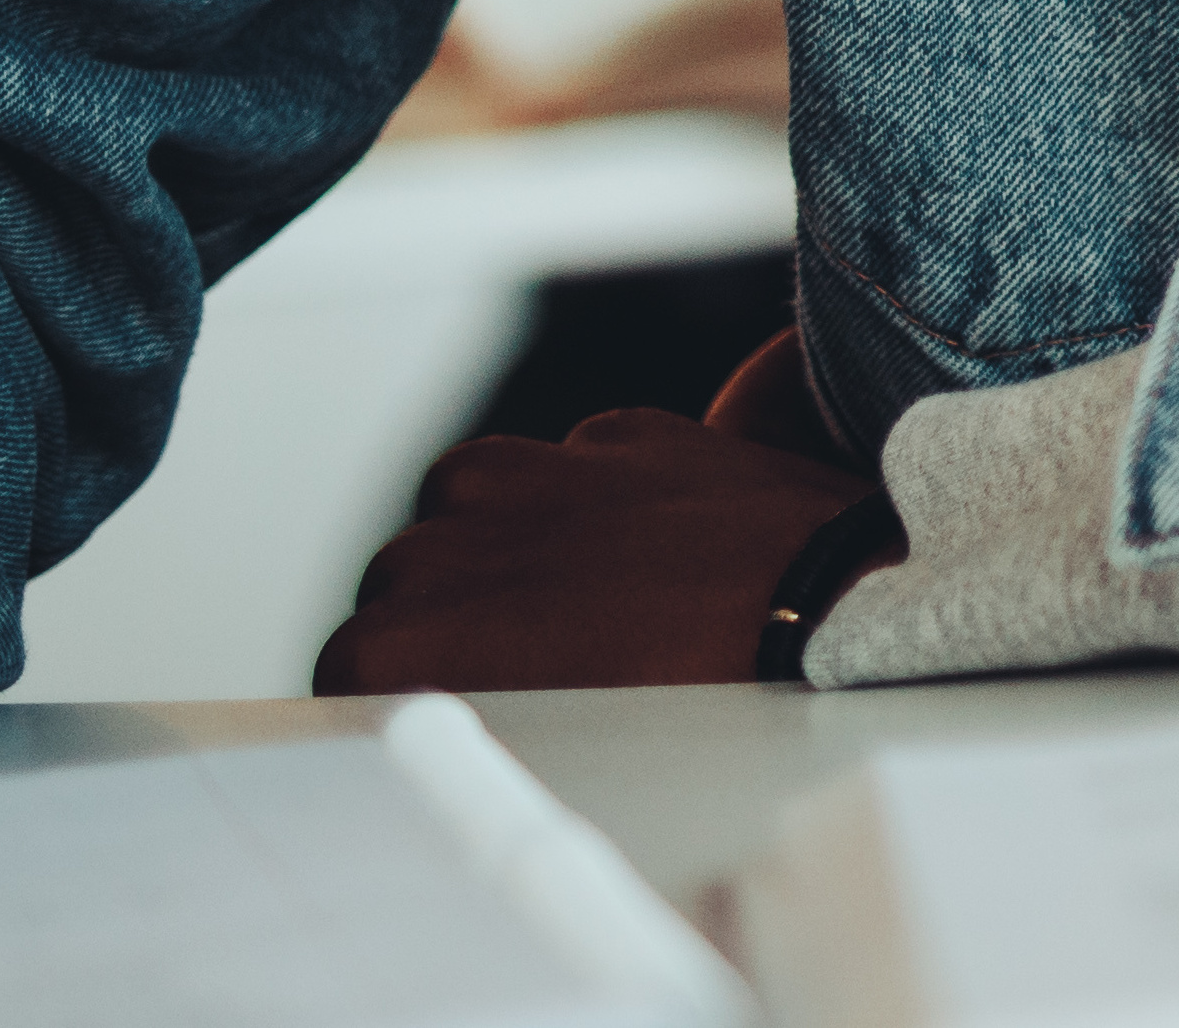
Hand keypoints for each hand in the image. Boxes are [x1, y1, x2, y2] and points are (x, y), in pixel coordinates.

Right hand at [316, 373, 886, 697]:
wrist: (829, 615)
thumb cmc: (695, 713)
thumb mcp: (551, 744)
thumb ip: (474, 709)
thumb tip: (438, 715)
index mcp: (426, 621)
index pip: (349, 659)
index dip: (389, 691)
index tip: (430, 711)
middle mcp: (466, 528)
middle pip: (400, 572)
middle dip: (438, 610)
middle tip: (509, 667)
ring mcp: (548, 466)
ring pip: (466, 496)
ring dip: (497, 539)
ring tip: (567, 602)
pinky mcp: (623, 433)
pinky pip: (571, 462)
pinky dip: (588, 498)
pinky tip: (640, 553)